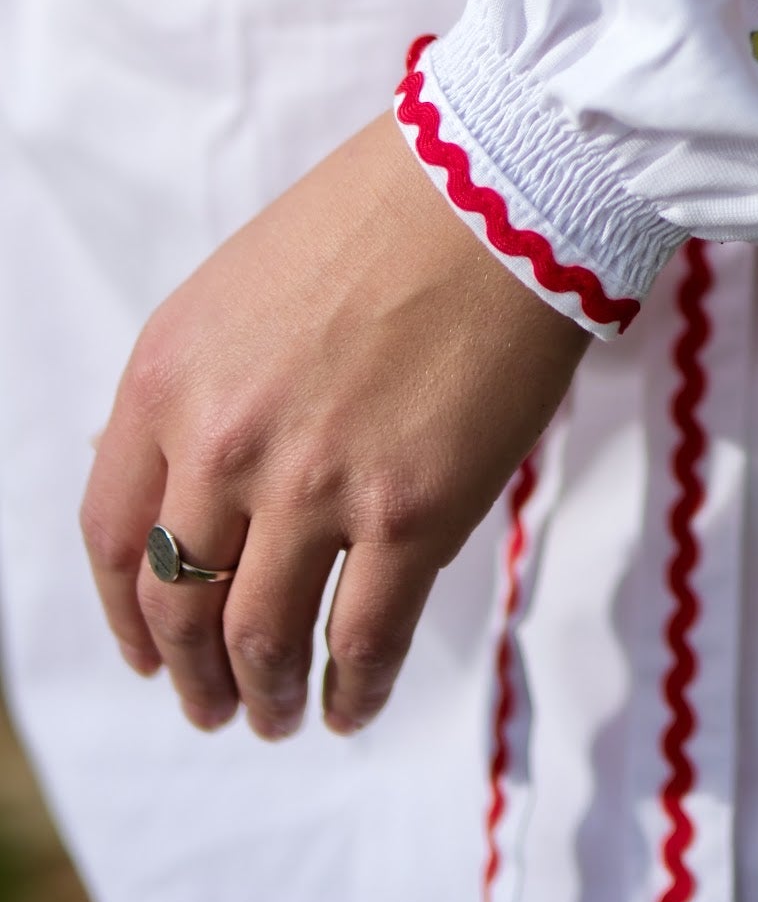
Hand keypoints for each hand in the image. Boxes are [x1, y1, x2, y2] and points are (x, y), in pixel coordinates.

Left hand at [79, 113, 585, 740]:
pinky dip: (354, 688)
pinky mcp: (412, 514)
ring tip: (282, 715)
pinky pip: (366, 638)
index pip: (113, 534)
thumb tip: (192, 490)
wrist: (499, 185)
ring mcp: (315, 486)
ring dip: (266, 694)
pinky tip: (354, 703)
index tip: (149, 650)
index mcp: (168, 377)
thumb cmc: (383, 216)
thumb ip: (204, 389)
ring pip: (263, 637)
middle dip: (195, 674)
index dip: (128, 613)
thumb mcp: (240, 289)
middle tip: (215, 705)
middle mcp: (223, 443)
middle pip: (182, 602)